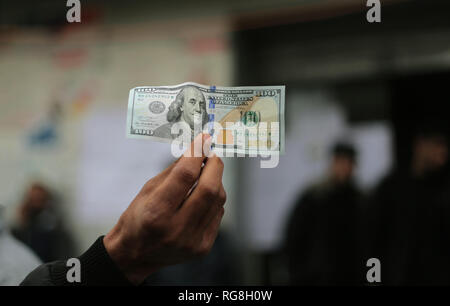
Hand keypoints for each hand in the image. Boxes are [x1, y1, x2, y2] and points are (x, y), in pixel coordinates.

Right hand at [103, 134, 225, 284]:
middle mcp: (177, 229)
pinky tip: (202, 197)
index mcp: (156, 212)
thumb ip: (174, 170)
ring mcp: (192, 241)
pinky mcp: (203, 247)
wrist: (135, 256)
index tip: (203, 139)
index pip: (185, 175)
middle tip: (211, 154)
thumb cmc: (138, 218)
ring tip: (205, 175)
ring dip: (215, 182)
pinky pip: (217, 213)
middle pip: (209, 189)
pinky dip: (214, 200)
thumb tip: (198, 149)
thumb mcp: (148, 190)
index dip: (197, 152)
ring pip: (218, 200)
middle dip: (214, 165)